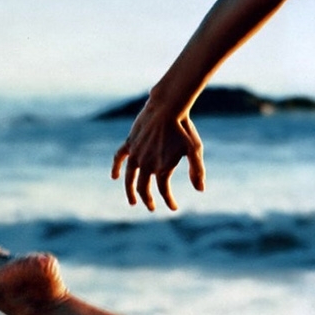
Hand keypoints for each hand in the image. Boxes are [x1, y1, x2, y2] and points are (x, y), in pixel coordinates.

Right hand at [109, 94, 204, 211]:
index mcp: (162, 168)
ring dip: (130, 191)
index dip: (169, 201)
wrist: (168, 106)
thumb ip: (197, 170)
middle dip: (147, 200)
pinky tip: (114, 176)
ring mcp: (136, 154)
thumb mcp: (195, 149)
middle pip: (144, 189)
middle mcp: (147, 164)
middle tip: (151, 208)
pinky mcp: (130, 143)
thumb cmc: (184, 128)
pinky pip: (119, 158)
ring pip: (129, 178)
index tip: (174, 208)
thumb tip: (200, 190)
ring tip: (133, 202)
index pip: (164, 191)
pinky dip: (116, 168)